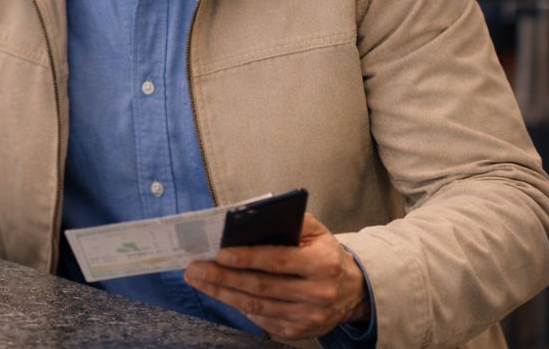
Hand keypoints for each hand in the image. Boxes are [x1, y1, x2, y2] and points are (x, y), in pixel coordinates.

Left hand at [183, 213, 368, 341]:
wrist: (353, 292)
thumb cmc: (325, 255)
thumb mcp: (317, 232)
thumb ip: (291, 220)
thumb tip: (252, 217)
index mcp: (322, 264)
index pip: (278, 260)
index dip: (247, 258)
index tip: (219, 253)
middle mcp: (317, 293)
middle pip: (261, 287)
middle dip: (223, 277)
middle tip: (195, 268)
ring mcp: (308, 317)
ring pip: (257, 306)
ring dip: (223, 293)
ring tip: (199, 280)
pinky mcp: (298, 332)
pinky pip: (262, 320)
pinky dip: (239, 307)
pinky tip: (222, 294)